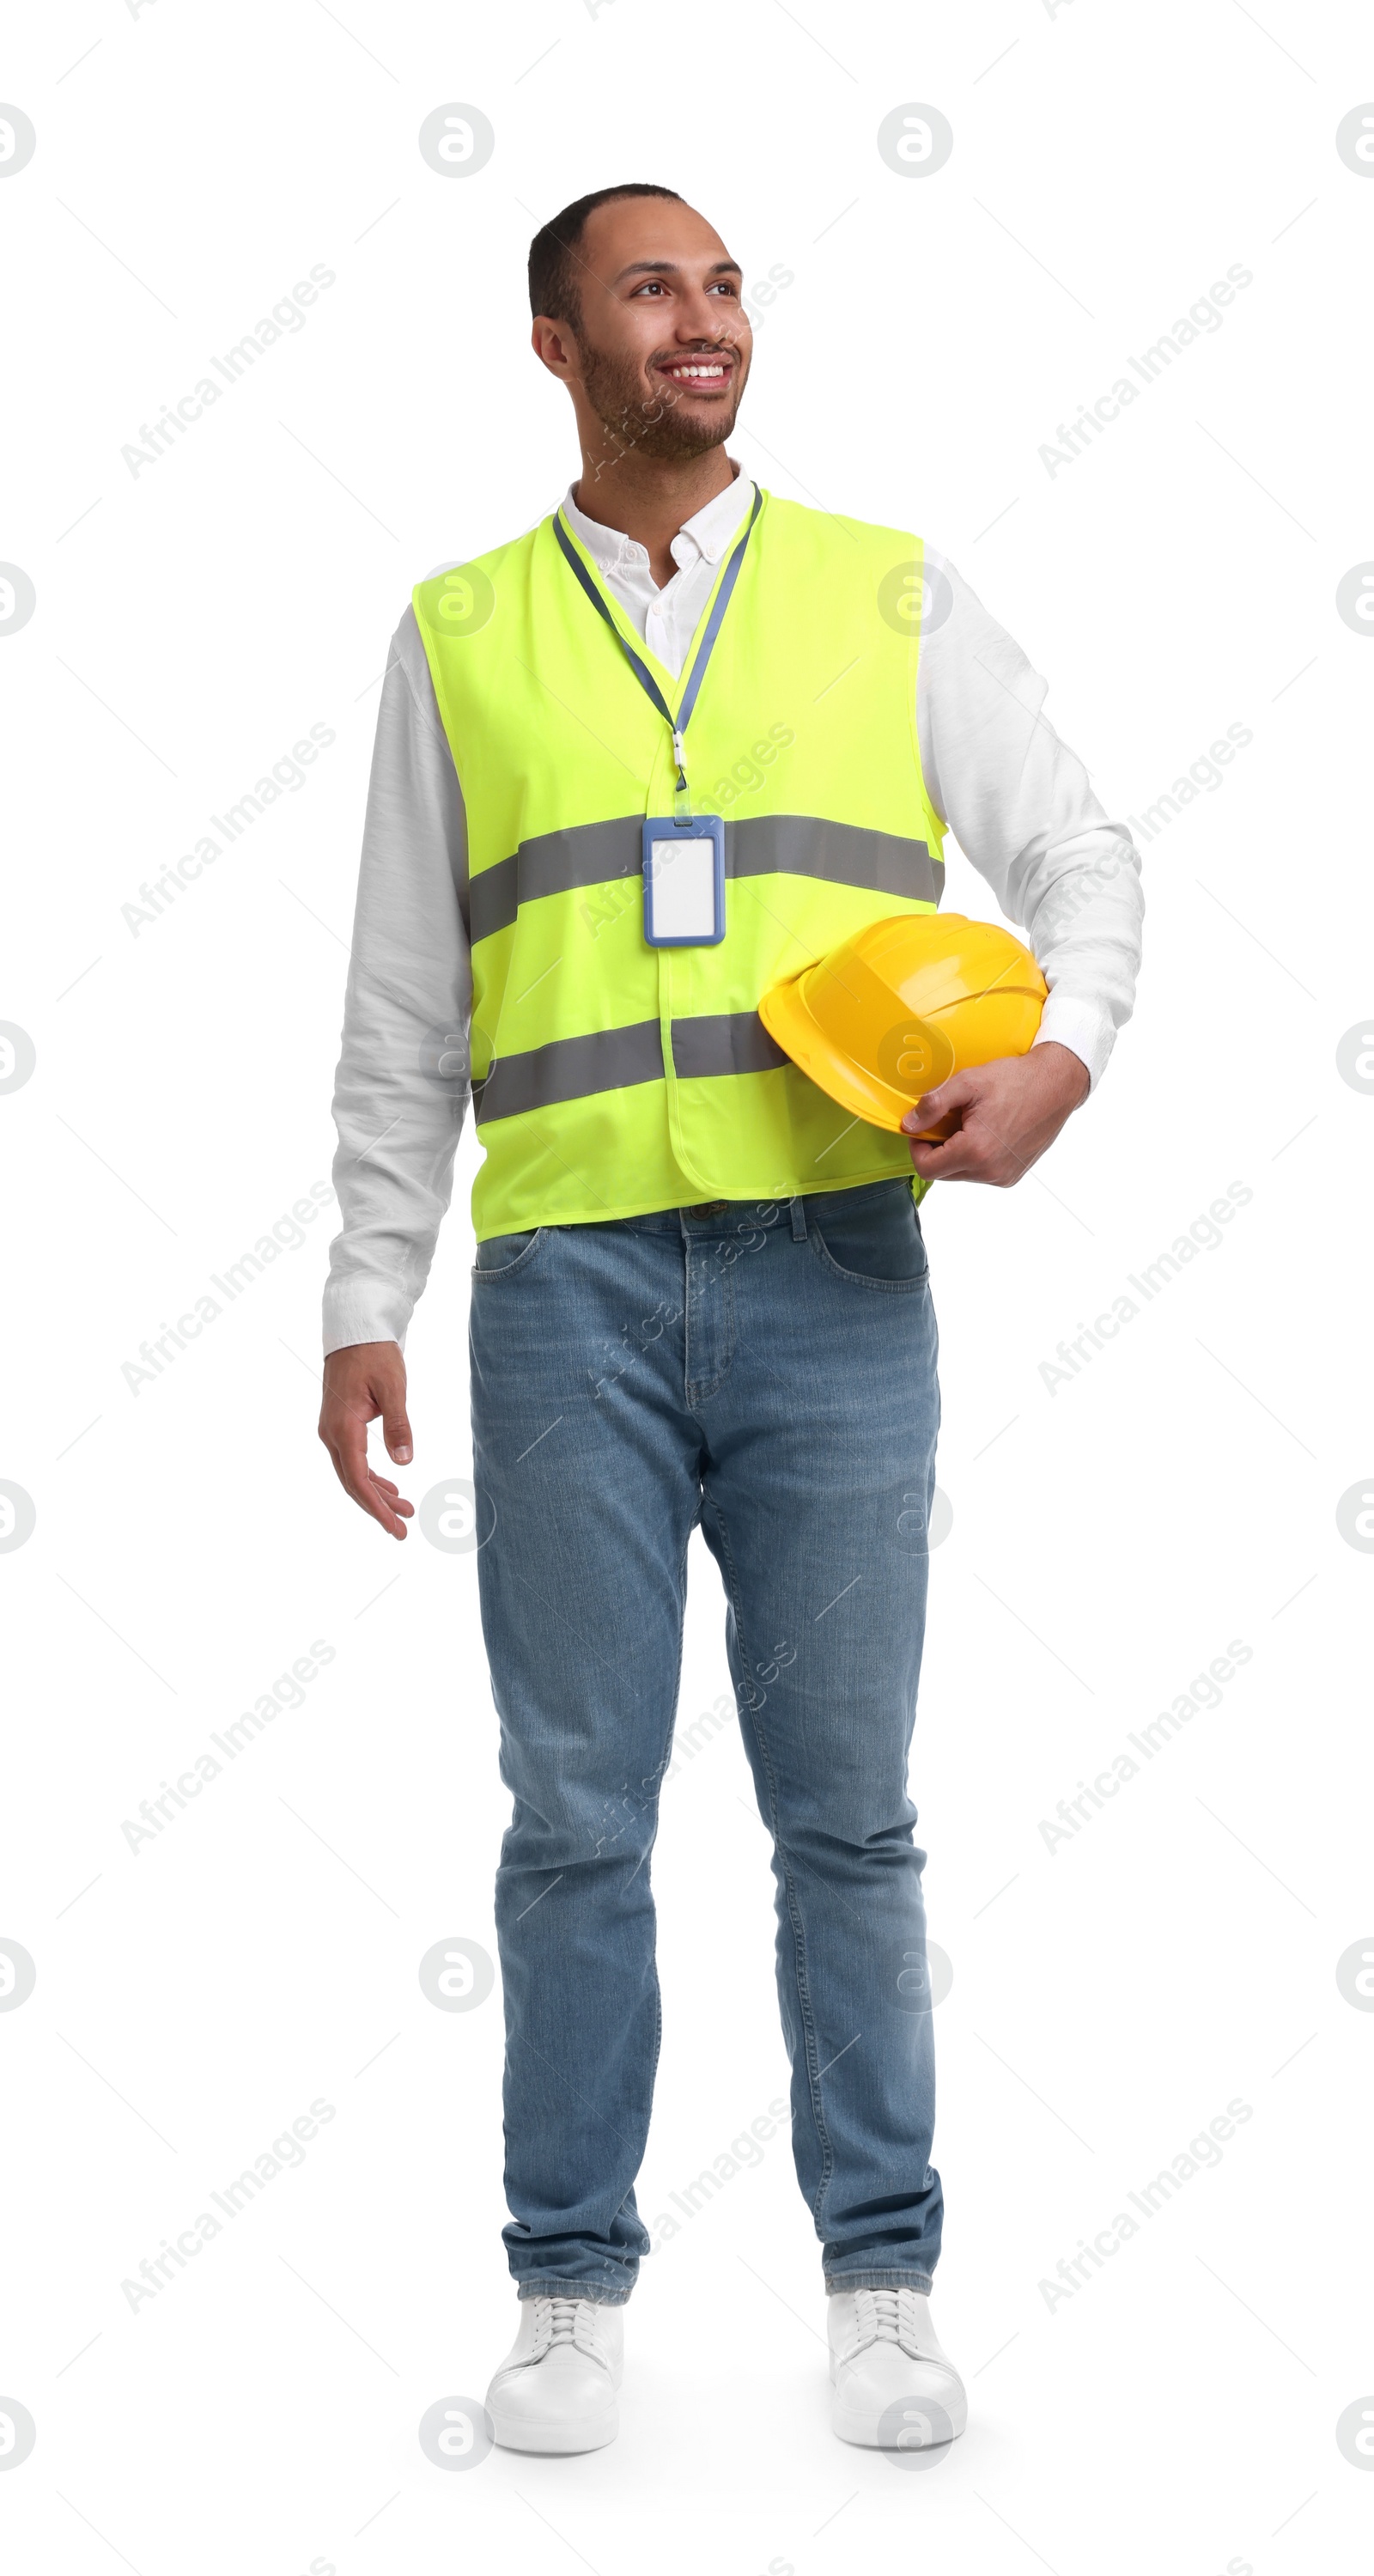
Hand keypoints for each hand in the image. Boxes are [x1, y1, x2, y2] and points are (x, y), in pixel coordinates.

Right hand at [319, 1341, 414, 1538]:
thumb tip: (405, 1461)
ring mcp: (333, 1431)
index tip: (396, 1526)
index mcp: (344, 1428)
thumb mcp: (393, 1388)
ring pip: (353, 1473)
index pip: (359, 1479)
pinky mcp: (339, 1426)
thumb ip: (399, 1425)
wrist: (354, 1331)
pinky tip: (389, 1485)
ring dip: (377, 1493)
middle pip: (353, 1482)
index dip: (377, 1507)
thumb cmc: (375, 1355)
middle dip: (378, 1507)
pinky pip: (353, 1460)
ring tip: (404, 1509)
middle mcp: (332, 1434)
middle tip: (403, 1529)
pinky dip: (371, 1476)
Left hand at [902, 1041, 1090, 1186]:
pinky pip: (981, 1173)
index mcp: (975, 1151)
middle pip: (943, 1173)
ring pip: (961, 1174)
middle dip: (937, 1150)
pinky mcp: (1013, 1175)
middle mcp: (990, 1171)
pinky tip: (988, 1133)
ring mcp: (1003, 1176)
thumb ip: (933, 1105)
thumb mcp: (967, 1083)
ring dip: (957, 1154)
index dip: (917, 1147)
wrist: (1056, 1085)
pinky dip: (976, 1157)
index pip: (926, 1168)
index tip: (922, 1128)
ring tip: (972, 1125)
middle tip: (948, 1121)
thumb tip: (909, 1124)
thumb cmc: (1015, 1080)